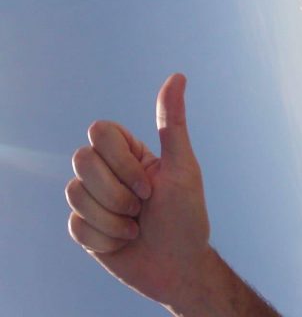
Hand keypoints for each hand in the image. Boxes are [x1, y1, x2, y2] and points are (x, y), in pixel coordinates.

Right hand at [66, 74, 212, 308]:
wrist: (178, 266)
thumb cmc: (187, 215)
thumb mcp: (184, 167)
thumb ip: (173, 123)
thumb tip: (177, 75)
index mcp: (130, 152)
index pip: (99, 131)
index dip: (120, 161)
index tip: (150, 185)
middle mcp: (108, 171)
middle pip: (81, 159)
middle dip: (116, 191)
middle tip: (142, 207)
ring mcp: (93, 199)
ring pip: (74, 193)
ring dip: (112, 217)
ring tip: (136, 227)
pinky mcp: (84, 228)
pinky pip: (74, 225)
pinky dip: (105, 237)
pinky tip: (123, 242)